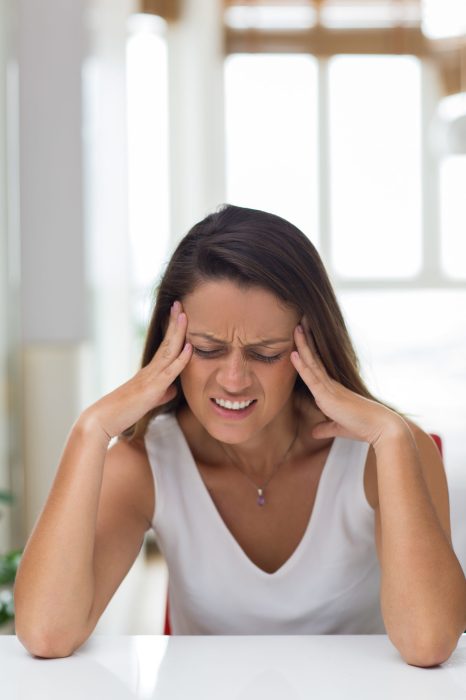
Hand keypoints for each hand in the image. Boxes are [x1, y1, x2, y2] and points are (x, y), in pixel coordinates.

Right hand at [83, 301, 191, 438]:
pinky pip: (170, 371)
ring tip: (183, 314)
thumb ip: (162, 393)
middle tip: (179, 302)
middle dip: (174, 321)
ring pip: (168, 350)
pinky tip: (190, 347)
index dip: (173, 330)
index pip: (165, 346)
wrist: (104, 420)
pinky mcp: (152, 389)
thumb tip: (173, 389)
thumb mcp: (149, 400)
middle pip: (167, 341)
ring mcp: (151, 377)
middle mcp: (150, 369)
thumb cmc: (124, 411)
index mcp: (150, 371)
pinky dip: (181, 358)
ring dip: (177, 332)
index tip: (179, 313)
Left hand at [290, 320, 406, 446]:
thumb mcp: (338, 427)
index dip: (308, 350)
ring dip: (303, 344)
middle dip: (306, 339)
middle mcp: (330, 384)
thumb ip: (325, 428)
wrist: (380, 428)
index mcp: (331, 389)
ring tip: (297, 326)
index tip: (303, 334)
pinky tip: (294, 353)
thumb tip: (314, 432)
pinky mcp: (328, 396)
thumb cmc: (362, 426)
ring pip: (312, 363)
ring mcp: (329, 388)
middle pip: (314, 358)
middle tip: (300, 319)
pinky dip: (302, 366)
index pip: (316, 365)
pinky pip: (312, 377)